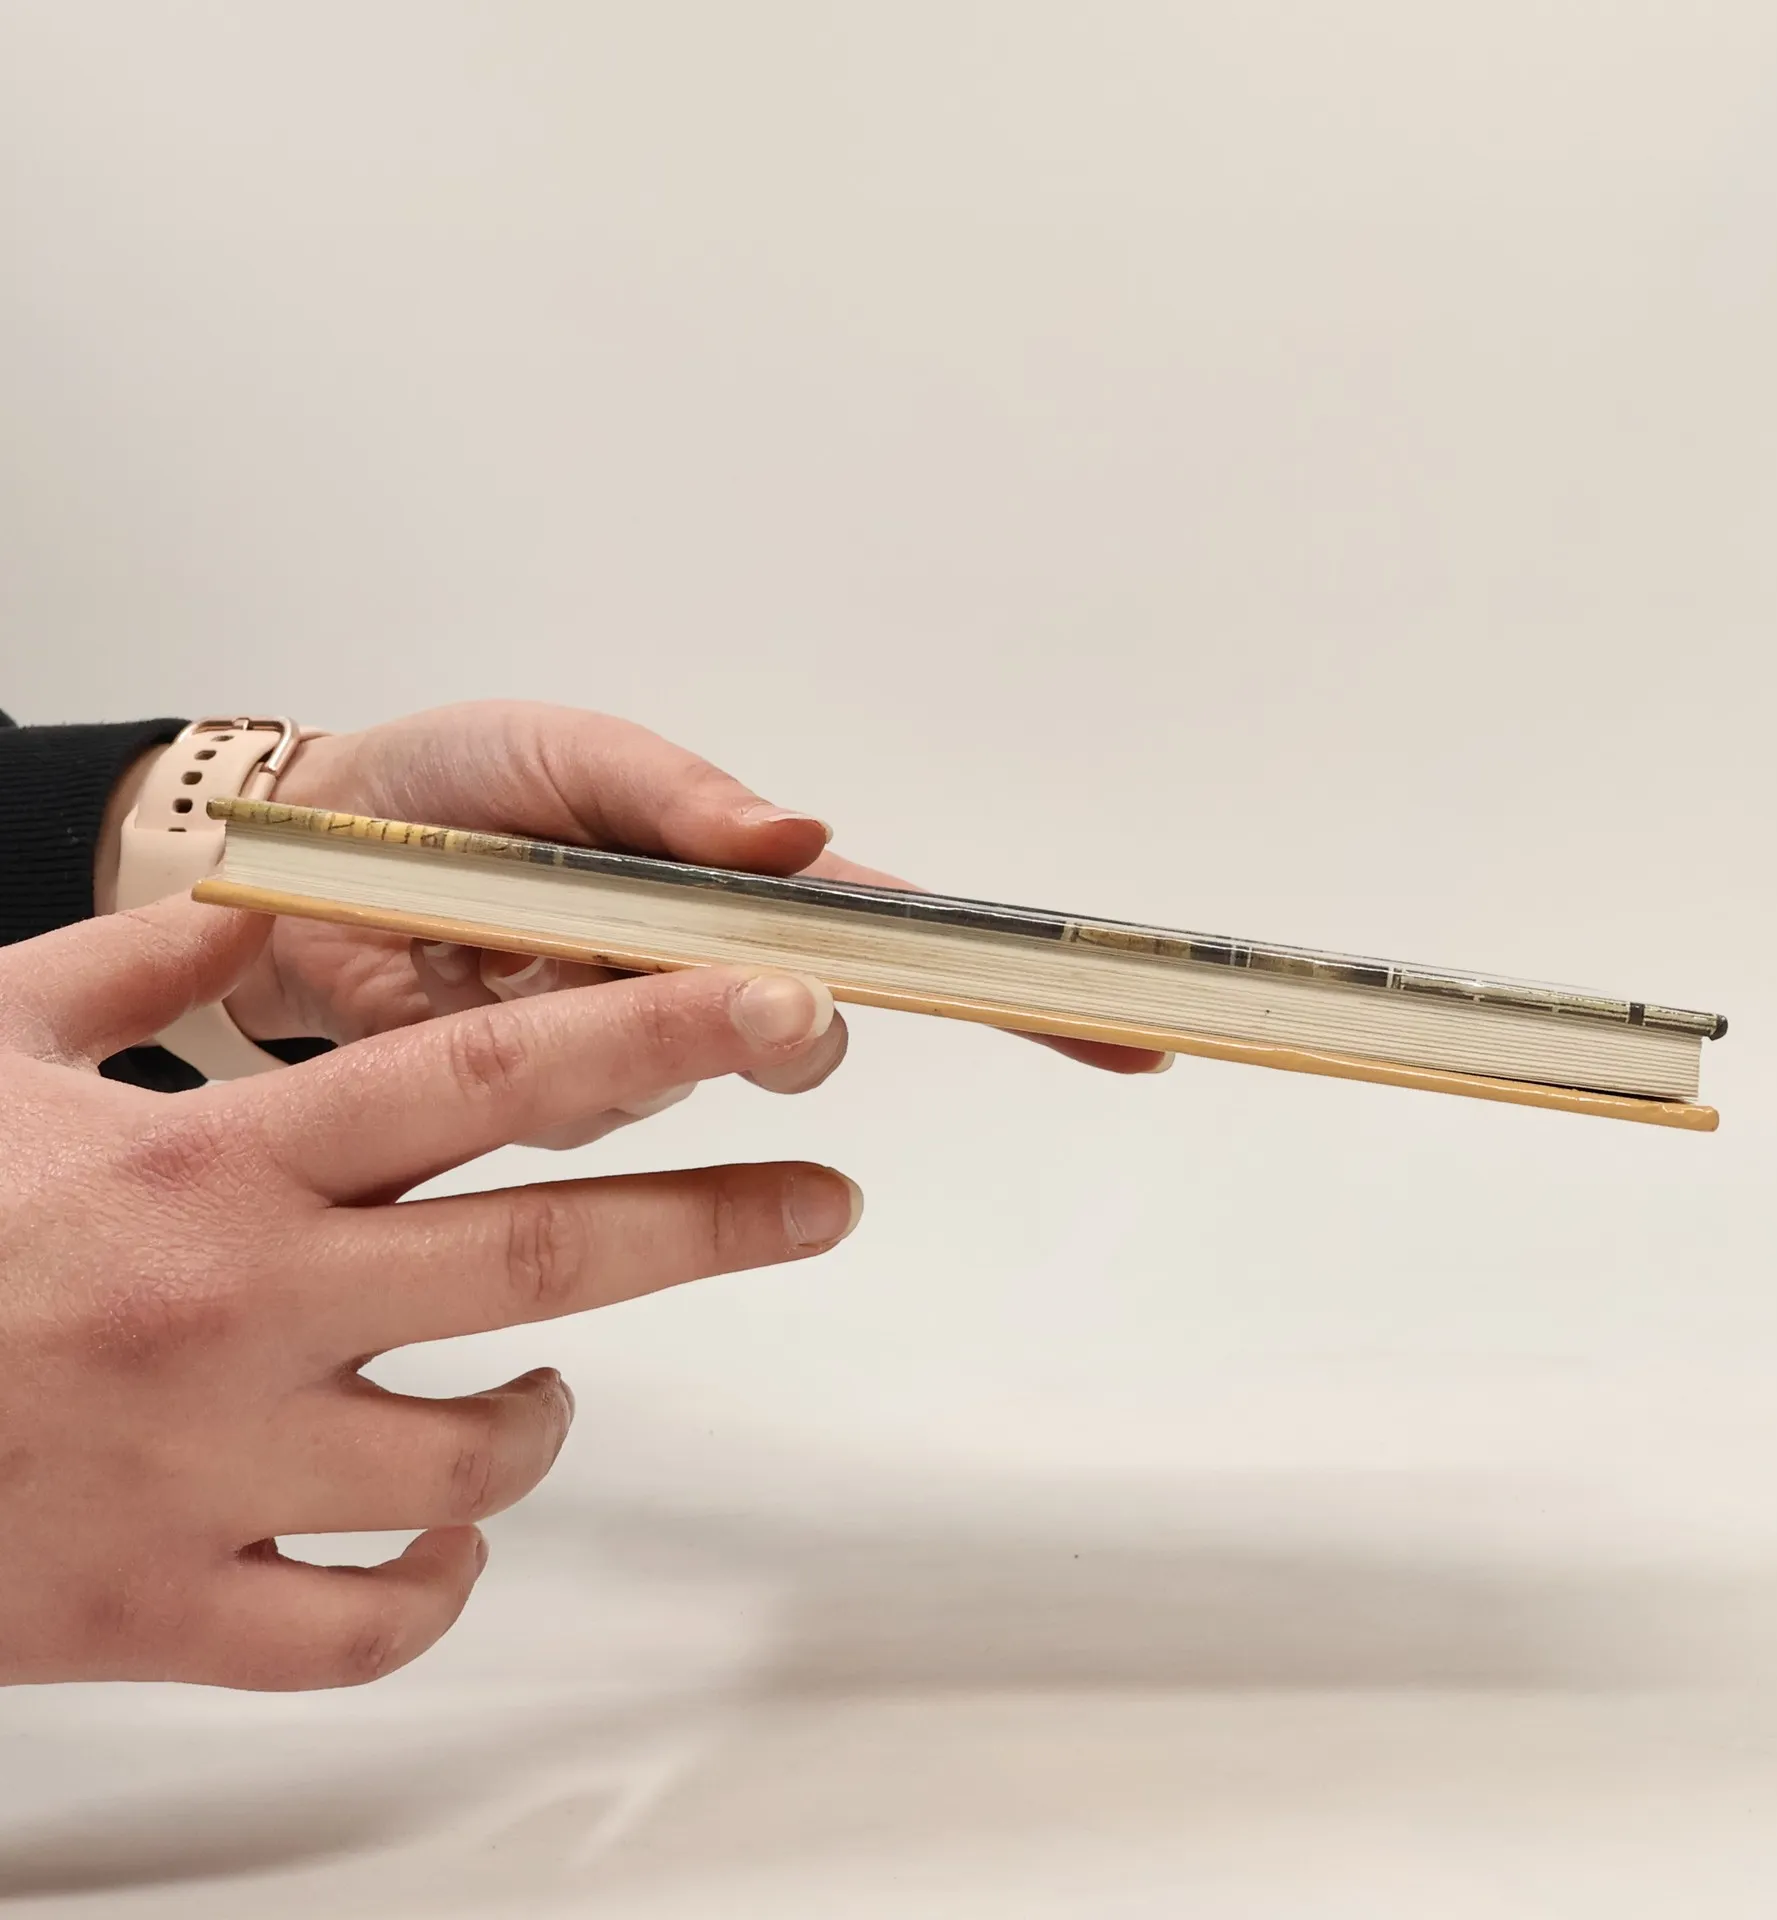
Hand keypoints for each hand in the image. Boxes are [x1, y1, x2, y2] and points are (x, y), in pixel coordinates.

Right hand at [0, 895, 859, 1688]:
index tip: (778, 1014)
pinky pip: (362, 1623)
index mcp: (208, 1163)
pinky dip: (434, 1583)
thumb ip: (131, 962)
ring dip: (544, 1423)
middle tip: (823, 1201)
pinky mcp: (156, 1607)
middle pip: (540, 1260)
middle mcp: (239, 1311)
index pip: (483, 1077)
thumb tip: (258, 906)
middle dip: (714, 1222)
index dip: (654, 1036)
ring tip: (550, 1390)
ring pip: (473, 1461)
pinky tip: (440, 1537)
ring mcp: (208, 1472)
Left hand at [207, 703, 1164, 1139]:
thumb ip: (680, 798)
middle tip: (718, 986)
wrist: (303, 850)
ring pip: (675, 1078)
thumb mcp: (568, 755)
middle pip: (808, 1034)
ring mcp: (625, 1047)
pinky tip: (453, 974)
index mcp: (744, 888)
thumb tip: (800, 836)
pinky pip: (563, 1104)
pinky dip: (511, 1038)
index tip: (1123, 1031)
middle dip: (772, 1023)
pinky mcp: (537, 1100)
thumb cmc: (457, 783)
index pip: (905, 943)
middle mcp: (706, 978)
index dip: (1012, 991)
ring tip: (503, 929)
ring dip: (603, 1016)